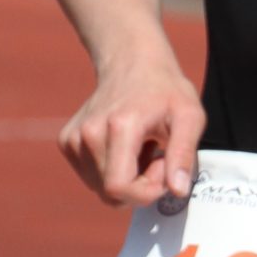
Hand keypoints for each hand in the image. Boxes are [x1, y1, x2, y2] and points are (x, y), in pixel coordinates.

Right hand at [59, 46, 204, 207]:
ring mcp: (73, 139)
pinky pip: (92, 179)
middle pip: (111, 193)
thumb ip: (183, 154)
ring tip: (142, 148)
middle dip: (140, 186)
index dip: (147, 190)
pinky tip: (126, 147)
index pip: (119, 188)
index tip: (164, 166)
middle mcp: (88, 133)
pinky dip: (112, 171)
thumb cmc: (165, 90)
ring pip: (101, 189)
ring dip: (128, 179)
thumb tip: (177, 191)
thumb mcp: (189, 117)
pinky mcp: (67, 143)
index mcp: (119, 127)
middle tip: (157, 156)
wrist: (132, 62)